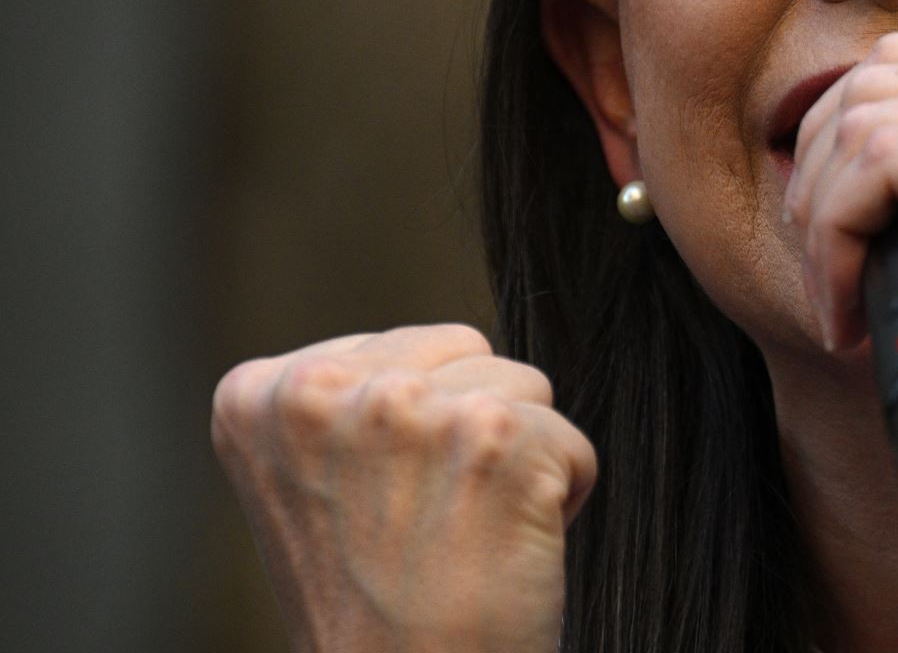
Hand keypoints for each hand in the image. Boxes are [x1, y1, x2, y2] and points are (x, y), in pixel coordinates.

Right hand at [210, 324, 596, 652]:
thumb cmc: (375, 613)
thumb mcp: (315, 489)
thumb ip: (355, 405)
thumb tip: (450, 350)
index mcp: (262, 395)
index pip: (408, 348)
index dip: (418, 432)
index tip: (380, 507)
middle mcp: (323, 388)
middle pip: (468, 354)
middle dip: (469, 431)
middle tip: (428, 527)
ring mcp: (407, 408)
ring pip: (524, 388)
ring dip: (516, 461)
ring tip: (464, 540)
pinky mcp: (492, 436)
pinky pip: (571, 442)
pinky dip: (562, 497)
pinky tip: (505, 555)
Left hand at [783, 0, 897, 606]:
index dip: (846, 142)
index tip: (842, 231)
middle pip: (878, 78)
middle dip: (821, 174)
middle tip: (829, 267)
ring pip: (865, 120)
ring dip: (823, 217)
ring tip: (839, 294)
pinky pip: (877, 164)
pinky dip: (836, 238)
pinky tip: (847, 308)